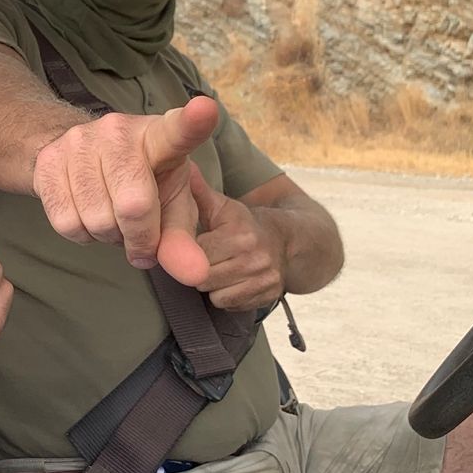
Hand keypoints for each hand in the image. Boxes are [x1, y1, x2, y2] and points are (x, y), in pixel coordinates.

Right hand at [31, 98, 218, 284]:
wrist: (77, 157)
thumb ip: (182, 240)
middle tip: (141, 236)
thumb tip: (195, 275)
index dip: (192, 122)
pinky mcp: (47, 162)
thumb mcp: (170, 206)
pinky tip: (88, 216)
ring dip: (109, 237)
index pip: (178, 130)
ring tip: (114, 220)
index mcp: (160, 137)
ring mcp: (78, 142)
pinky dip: (82, 236)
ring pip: (97, 220)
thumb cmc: (141, 183)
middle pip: (133, 206)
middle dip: (139, 238)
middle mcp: (118, 131)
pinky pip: (66, 223)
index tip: (205, 110)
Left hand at [191, 166, 287, 310]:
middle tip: (206, 260)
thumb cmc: (246, 224)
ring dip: (212, 286)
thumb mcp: (224, 207)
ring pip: (215, 296)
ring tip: (219, 270)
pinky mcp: (267, 296)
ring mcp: (263, 279)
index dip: (190, 252)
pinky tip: (232, 282)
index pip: (197, 254)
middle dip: (198, 271)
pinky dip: (226, 297)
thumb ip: (199, 193)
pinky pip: (230, 305)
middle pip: (203, 278)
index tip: (194, 246)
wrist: (288, 241)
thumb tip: (183, 167)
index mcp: (240, 234)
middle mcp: (255, 258)